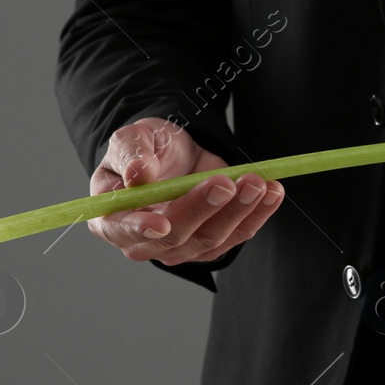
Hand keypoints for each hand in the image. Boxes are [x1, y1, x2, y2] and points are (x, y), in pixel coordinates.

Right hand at [87, 117, 283, 265]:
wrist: (175, 152)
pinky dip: (257, 214)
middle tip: (225, 183)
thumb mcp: (132, 138)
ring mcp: (180, 246)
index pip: (122, 230)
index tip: (162, 223)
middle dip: (202, 209)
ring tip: (257, 182)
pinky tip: (272, 192)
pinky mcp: (211, 243)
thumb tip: (138, 173)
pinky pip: (237, 235)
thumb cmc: (146, 148)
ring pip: (211, 239)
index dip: (140, 229)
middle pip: (175, 238)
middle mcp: (143, 240)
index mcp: (111, 217)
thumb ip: (131, 152)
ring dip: (238, 211)